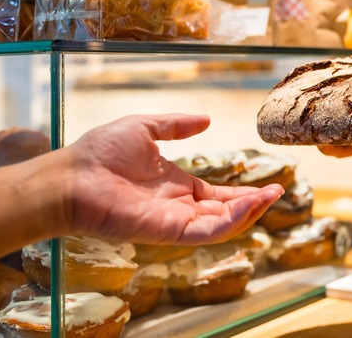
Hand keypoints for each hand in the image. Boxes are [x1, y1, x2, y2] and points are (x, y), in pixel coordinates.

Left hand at [63, 114, 283, 244]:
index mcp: (176, 187)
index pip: (218, 194)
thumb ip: (176, 126)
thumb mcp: (146, 129)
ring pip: (223, 224)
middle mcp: (179, 207)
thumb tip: (206, 119)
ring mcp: (176, 221)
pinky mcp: (169, 231)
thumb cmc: (100, 153)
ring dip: (250, 212)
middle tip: (279, 190)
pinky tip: (250, 203)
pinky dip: (233, 220)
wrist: (72, 176)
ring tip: (272, 196)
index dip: (243, 191)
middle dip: (254, 203)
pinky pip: (208, 230)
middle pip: (226, 211)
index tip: (268, 183)